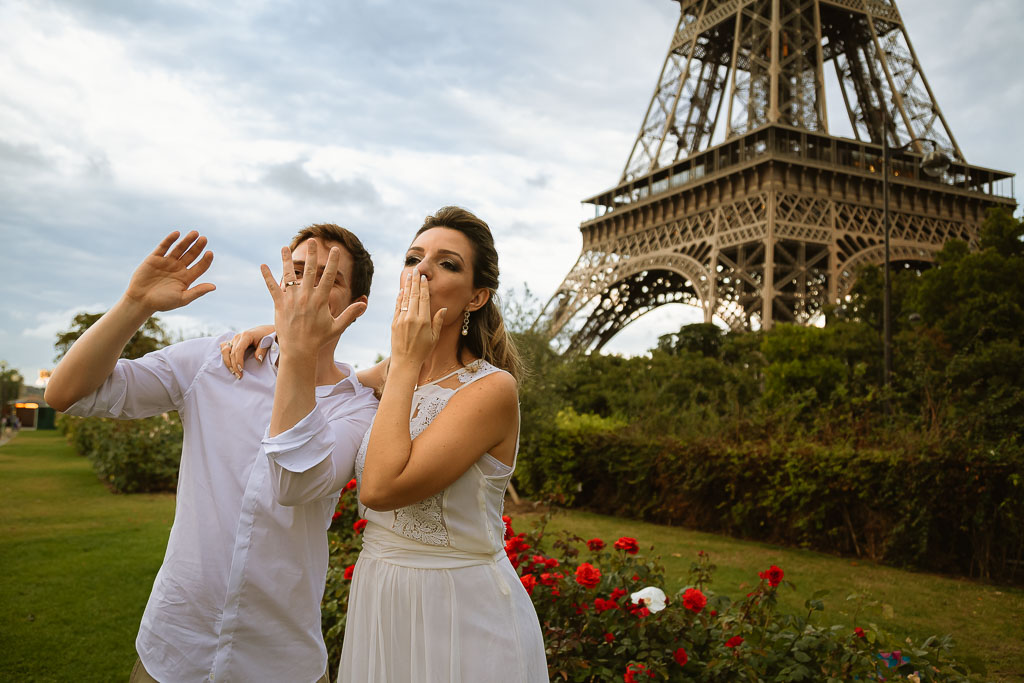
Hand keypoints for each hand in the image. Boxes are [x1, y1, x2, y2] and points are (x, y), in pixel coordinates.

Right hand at [125, 231, 214, 311]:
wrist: (140, 301)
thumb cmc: (162, 303)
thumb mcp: (182, 299)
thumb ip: (197, 292)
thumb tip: (214, 286)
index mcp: (187, 278)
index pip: (200, 266)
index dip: (206, 260)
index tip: (210, 253)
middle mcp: (179, 268)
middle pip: (192, 255)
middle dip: (198, 247)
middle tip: (204, 239)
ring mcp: (167, 262)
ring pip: (179, 248)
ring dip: (187, 241)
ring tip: (195, 233)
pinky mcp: (155, 258)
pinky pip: (164, 247)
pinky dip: (170, 240)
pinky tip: (177, 234)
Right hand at [220, 324, 274, 378]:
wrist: (264, 331)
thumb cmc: (266, 336)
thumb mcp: (267, 342)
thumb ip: (262, 350)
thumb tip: (258, 360)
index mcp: (246, 335)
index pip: (239, 349)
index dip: (238, 361)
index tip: (240, 370)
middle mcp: (238, 337)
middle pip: (231, 352)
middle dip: (234, 365)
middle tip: (239, 376)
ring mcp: (233, 339)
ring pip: (225, 351)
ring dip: (227, 362)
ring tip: (233, 372)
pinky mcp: (232, 342)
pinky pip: (224, 348)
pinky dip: (224, 356)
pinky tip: (229, 364)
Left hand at [260, 240, 364, 355]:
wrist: (299, 350)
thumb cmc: (319, 339)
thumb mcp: (337, 326)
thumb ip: (351, 313)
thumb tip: (364, 303)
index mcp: (321, 300)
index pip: (329, 276)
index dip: (333, 262)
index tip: (335, 250)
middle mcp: (306, 296)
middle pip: (309, 270)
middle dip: (312, 254)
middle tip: (312, 241)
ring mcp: (291, 299)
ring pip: (288, 275)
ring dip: (286, 260)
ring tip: (284, 247)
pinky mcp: (279, 304)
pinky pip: (272, 287)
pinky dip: (267, 276)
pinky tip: (263, 266)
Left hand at [391, 268, 445, 367]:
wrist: (405, 362)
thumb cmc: (423, 351)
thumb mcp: (434, 337)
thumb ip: (438, 322)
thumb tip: (442, 308)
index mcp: (424, 321)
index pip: (424, 298)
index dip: (423, 286)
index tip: (423, 277)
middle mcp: (412, 318)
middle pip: (414, 295)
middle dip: (414, 282)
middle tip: (415, 270)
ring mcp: (401, 320)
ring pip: (404, 299)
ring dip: (406, 286)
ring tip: (408, 276)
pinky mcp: (394, 323)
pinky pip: (397, 307)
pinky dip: (399, 298)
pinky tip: (401, 291)